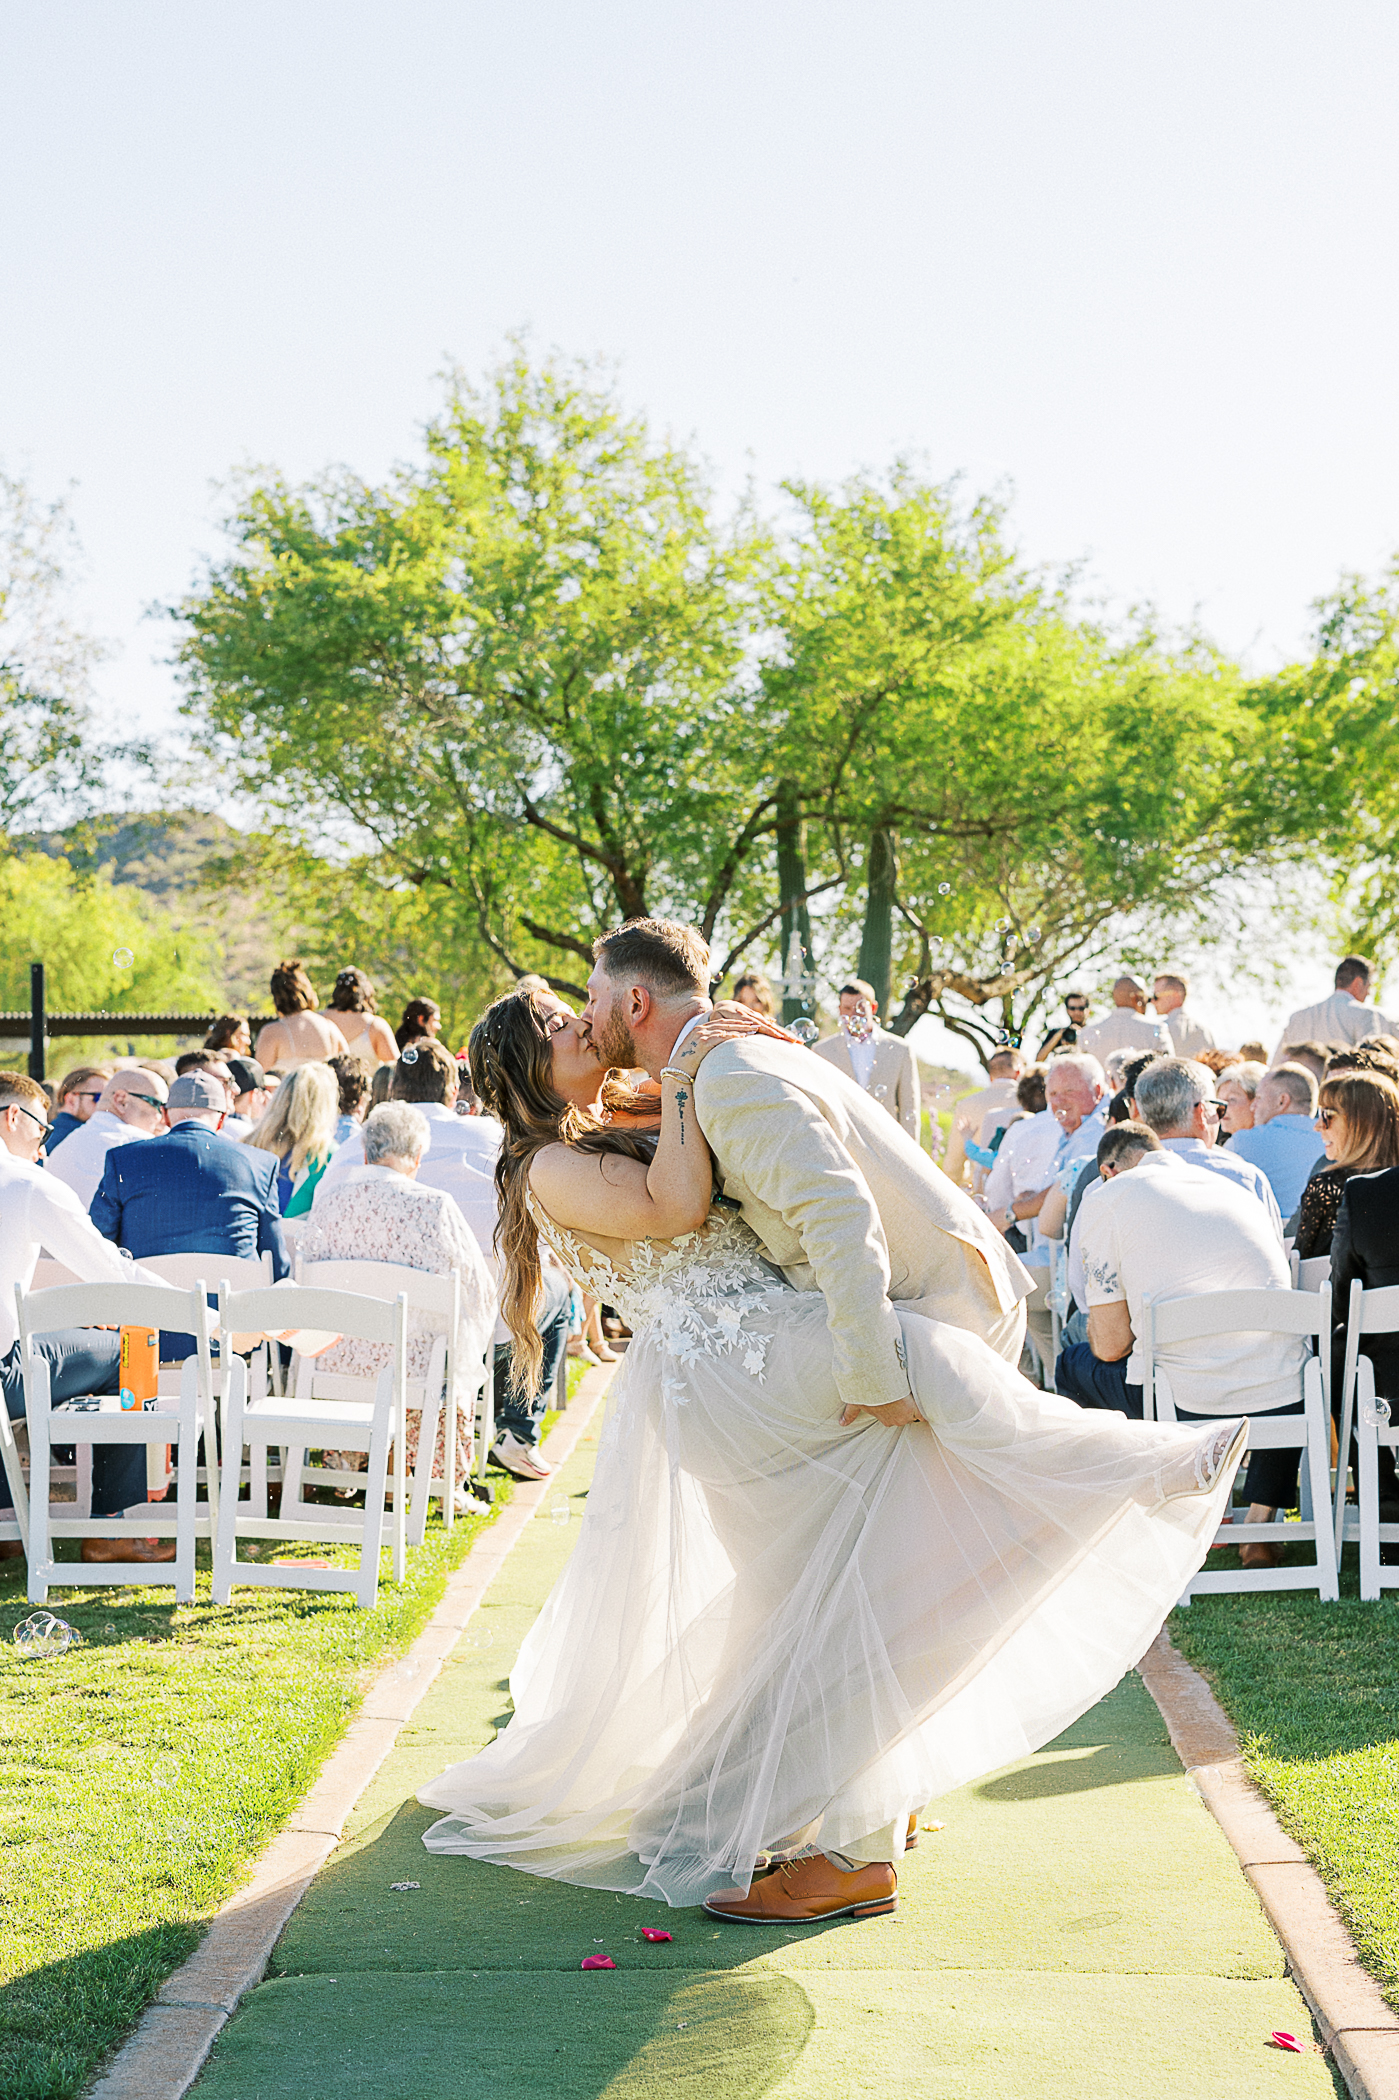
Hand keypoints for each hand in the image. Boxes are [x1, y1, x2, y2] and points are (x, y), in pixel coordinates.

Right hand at [673, 1008, 794, 1071]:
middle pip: (726, 1023)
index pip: (722, 1022)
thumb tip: (721, 1049)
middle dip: (742, 1024)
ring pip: (725, 1028)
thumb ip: (709, 1046)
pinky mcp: (702, 1042)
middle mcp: (700, 1029)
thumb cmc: (688, 1066)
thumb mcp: (699, 1052)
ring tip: (754, 1031)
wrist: (676, 1073)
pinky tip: (743, 1038)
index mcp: (700, 1029)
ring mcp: (701, 1035)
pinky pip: (721, 1037)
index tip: (749, 1024)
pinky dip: (733, 1036)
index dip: (737, 1022)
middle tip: (757, 1025)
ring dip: (741, 1029)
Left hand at [706, 1000, 797, 1042]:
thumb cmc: (718, 1015)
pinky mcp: (760, 1020)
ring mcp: (759, 1018)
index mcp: (746, 1017)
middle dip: (786, 1035)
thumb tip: (737, 1027)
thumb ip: (728, 1022)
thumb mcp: (720, 1018)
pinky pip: (772, 1027)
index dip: (772, 1032)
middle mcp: (755, 1017)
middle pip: (773, 1027)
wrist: (722, 1005)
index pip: (762, 1026)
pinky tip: (790, 1038)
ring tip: (799, 1042)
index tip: (782, 1039)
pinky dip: (781, 1032)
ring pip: (775, 1027)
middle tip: (798, 1043)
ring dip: (787, 1034)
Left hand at [839, 1398, 922, 1427]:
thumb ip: (850, 1414)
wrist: (877, 1383)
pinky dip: (926, 1410)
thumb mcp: (856, 1403)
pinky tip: (928, 1405)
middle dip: (906, 1408)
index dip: (897, 1411)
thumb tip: (842, 1424)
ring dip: (915, 1406)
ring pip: (914, 1413)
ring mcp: (907, 1415)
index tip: (898, 1405)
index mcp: (886, 1420)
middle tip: (904, 1397)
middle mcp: (897, 1420)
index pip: (895, 1418)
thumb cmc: (866, 1393)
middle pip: (906, 1417)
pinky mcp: (915, 1409)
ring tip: (914, 1397)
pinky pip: (925, 1413)